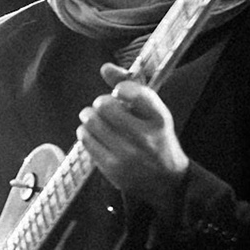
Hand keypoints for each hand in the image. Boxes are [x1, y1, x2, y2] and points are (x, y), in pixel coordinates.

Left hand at [78, 63, 189, 218]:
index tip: (120, 94)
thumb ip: (131, 87)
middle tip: (103, 107)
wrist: (165, 182)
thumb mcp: (153, 113)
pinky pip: (86, 140)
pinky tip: (92, 133)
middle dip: (100, 102)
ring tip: (94, 118)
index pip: (135, 92)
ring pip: (91, 122)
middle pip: (105, 105)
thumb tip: (105, 67)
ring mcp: (127, 154)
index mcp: (160, 119)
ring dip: (88, 116)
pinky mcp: (111, 168)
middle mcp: (145, 137)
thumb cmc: (156, 138)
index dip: (121, 88)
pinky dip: (85, 132)